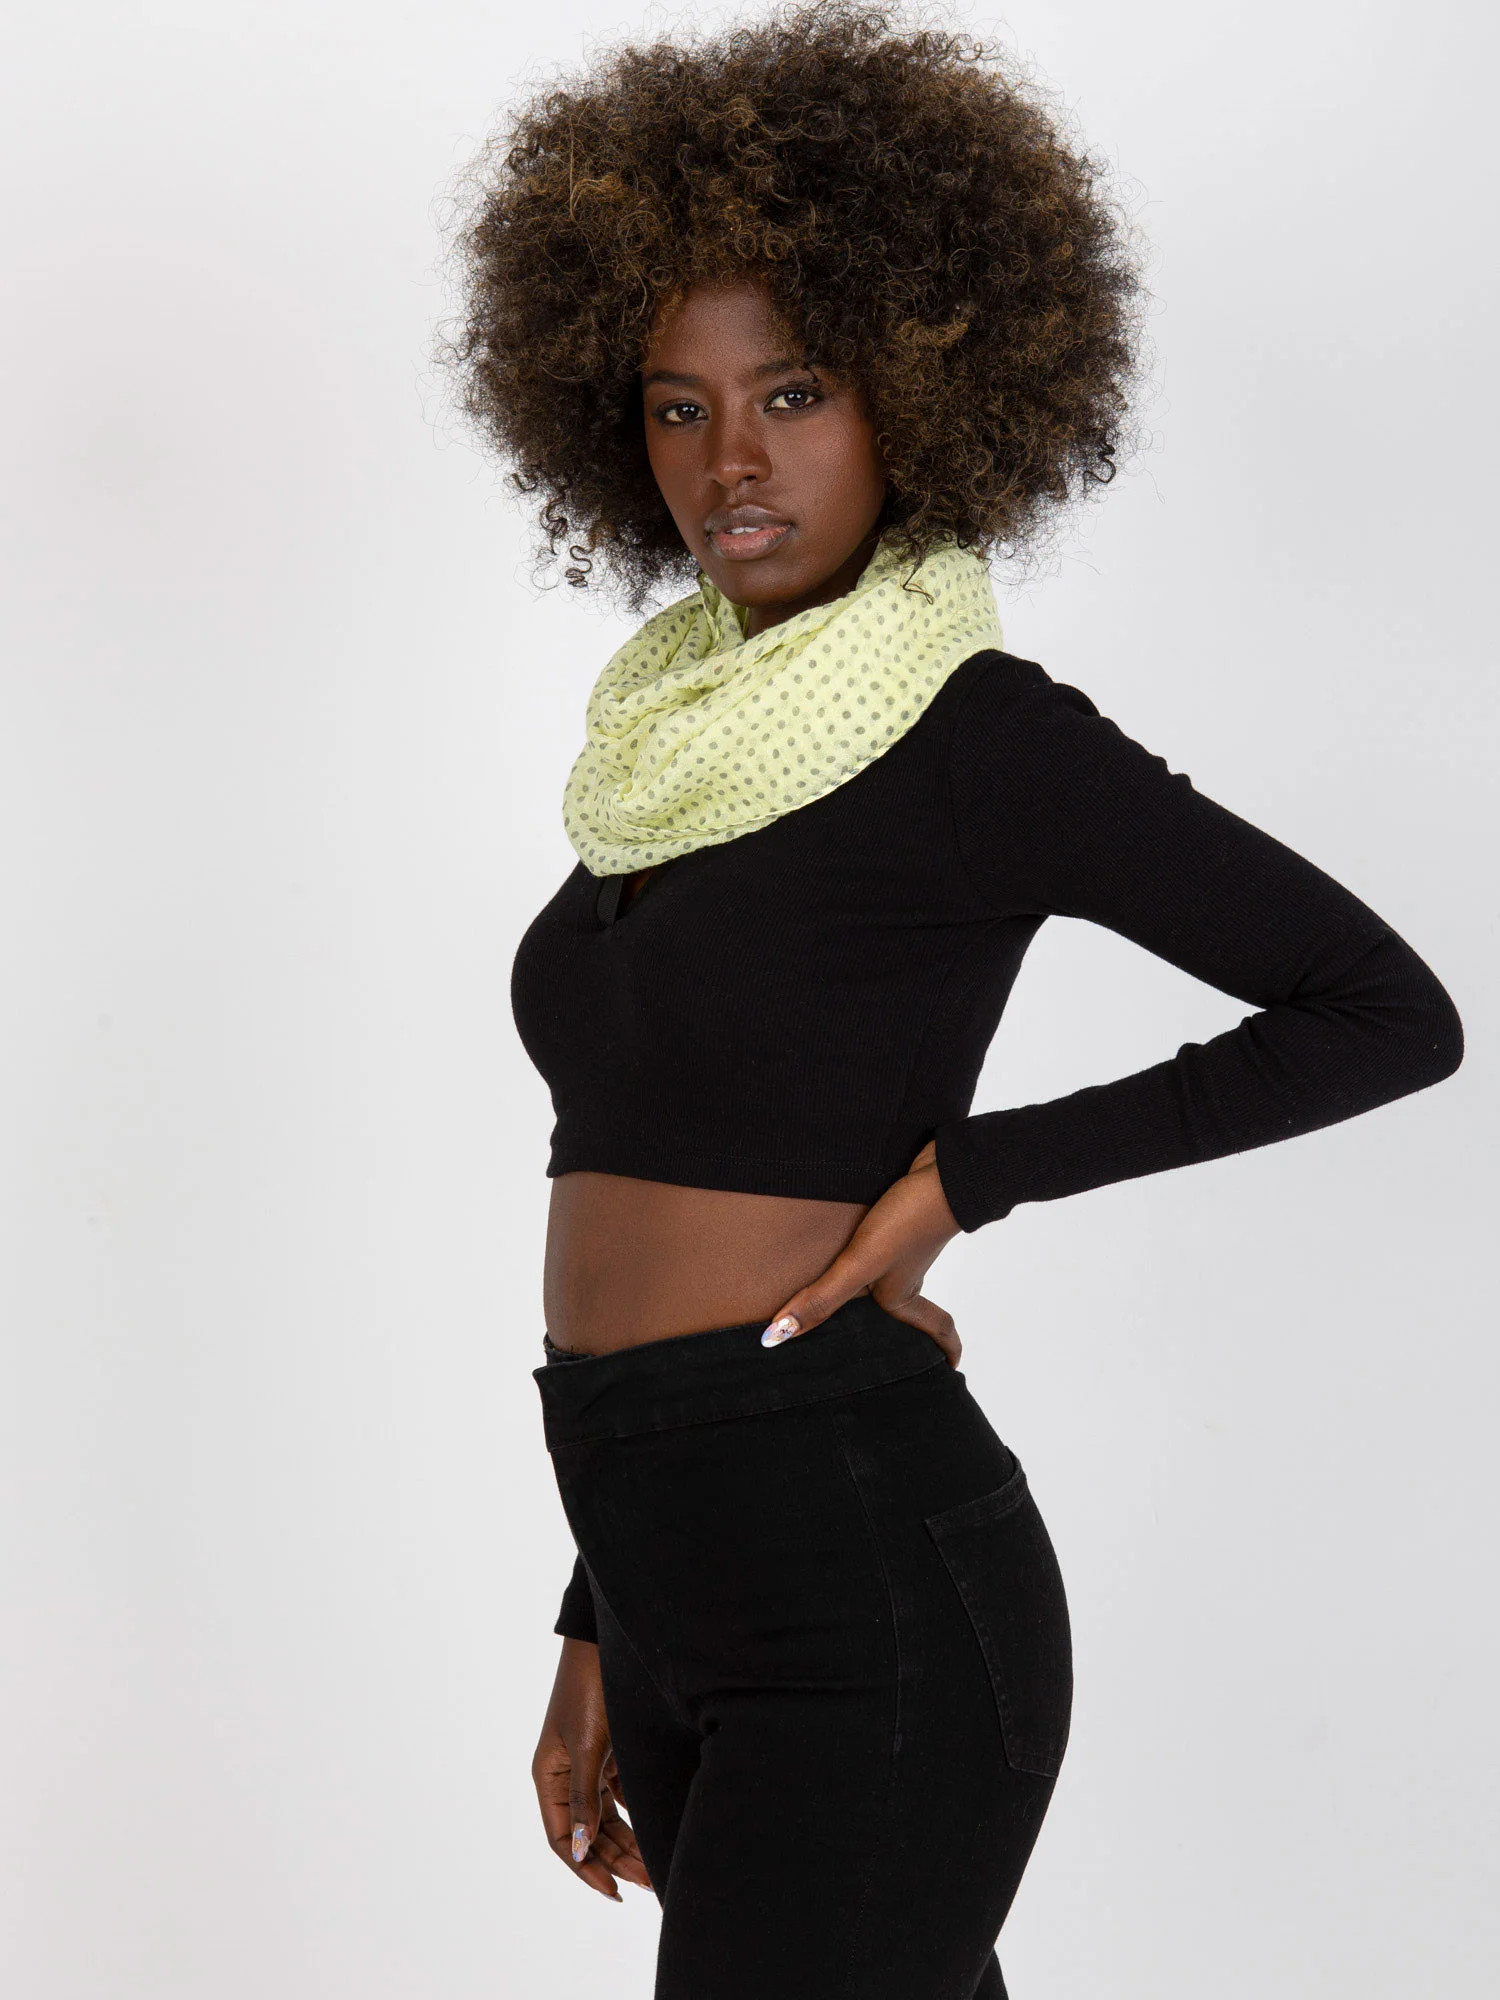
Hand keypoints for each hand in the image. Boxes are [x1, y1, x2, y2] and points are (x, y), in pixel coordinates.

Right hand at [532, 1637, 653, 1900]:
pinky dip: (638, 1815)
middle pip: (589, 1832)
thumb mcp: (587, 1746)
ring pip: (608, 1818)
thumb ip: (585, 1798)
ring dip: (629, 1843)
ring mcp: (588, 1764)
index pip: (563, 1838)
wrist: (607, 1642)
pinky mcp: (609, 1752)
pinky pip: (622, 1796)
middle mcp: (565, 1775)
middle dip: (616, 1859)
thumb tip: (582, 1850)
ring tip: (654, 1869)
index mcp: (548, 1777)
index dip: (585, 1867)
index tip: (614, 1890)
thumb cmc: (589, 1690)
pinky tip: (655, 1830)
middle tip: (648, 1883)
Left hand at [760, 1139, 964, 1365]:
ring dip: (874, 1284)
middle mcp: (905, 1273)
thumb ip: (823, 1298)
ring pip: (888, 1272)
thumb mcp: (861, 1264)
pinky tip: (843, 1241)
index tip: (948, 1369)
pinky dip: (863, 1248)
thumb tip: (780, 1336)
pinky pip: (877, 1242)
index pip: (935, 1331)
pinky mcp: (896, 1217)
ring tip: (848, 1295)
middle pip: (907, 1306)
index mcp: (903, 1295)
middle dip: (899, 1324)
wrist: (940, 1167)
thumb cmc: (910, 1221)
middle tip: (883, 1342)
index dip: (943, 1351)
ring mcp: (903, 1244)